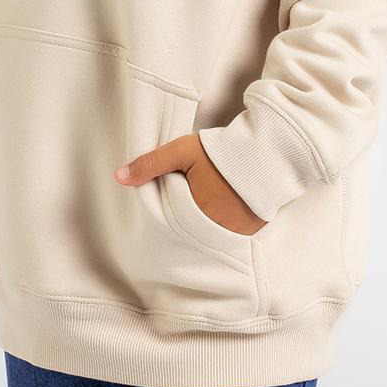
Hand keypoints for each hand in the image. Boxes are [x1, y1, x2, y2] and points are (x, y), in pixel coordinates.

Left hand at [113, 132, 266, 234]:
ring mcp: (236, 234)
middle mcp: (216, 232)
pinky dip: (224, 226)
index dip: (167, 214)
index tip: (170, 201)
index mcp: (195, 217)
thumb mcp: (181, 152)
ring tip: (206, 205)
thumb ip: (150, 165)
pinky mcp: (253, 231)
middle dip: (185, 222)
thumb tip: (118, 177)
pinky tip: (224, 210)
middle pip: (190, 233)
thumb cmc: (220, 152)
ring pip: (210, 235)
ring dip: (204, 226)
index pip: (171, 224)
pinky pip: (231, 235)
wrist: (268, 151)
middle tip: (188, 203)